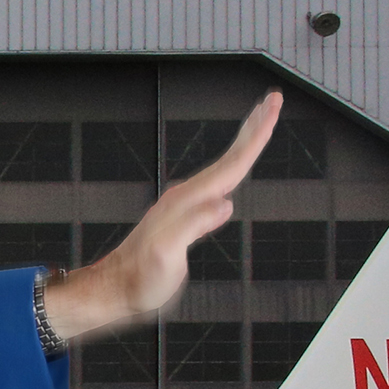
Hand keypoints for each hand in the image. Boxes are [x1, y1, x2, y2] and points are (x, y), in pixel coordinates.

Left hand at [40, 90, 280, 343]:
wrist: (115, 288)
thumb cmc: (139, 279)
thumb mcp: (166, 254)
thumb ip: (191, 226)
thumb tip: (224, 204)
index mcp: (188, 201)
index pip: (232, 162)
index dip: (256, 136)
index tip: (272, 107)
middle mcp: (186, 197)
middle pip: (229, 156)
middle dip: (253, 128)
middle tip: (273, 100)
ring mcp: (184, 205)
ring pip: (222, 166)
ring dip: (243, 143)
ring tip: (259, 124)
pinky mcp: (183, 216)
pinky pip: (215, 183)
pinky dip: (230, 169)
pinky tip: (232, 173)